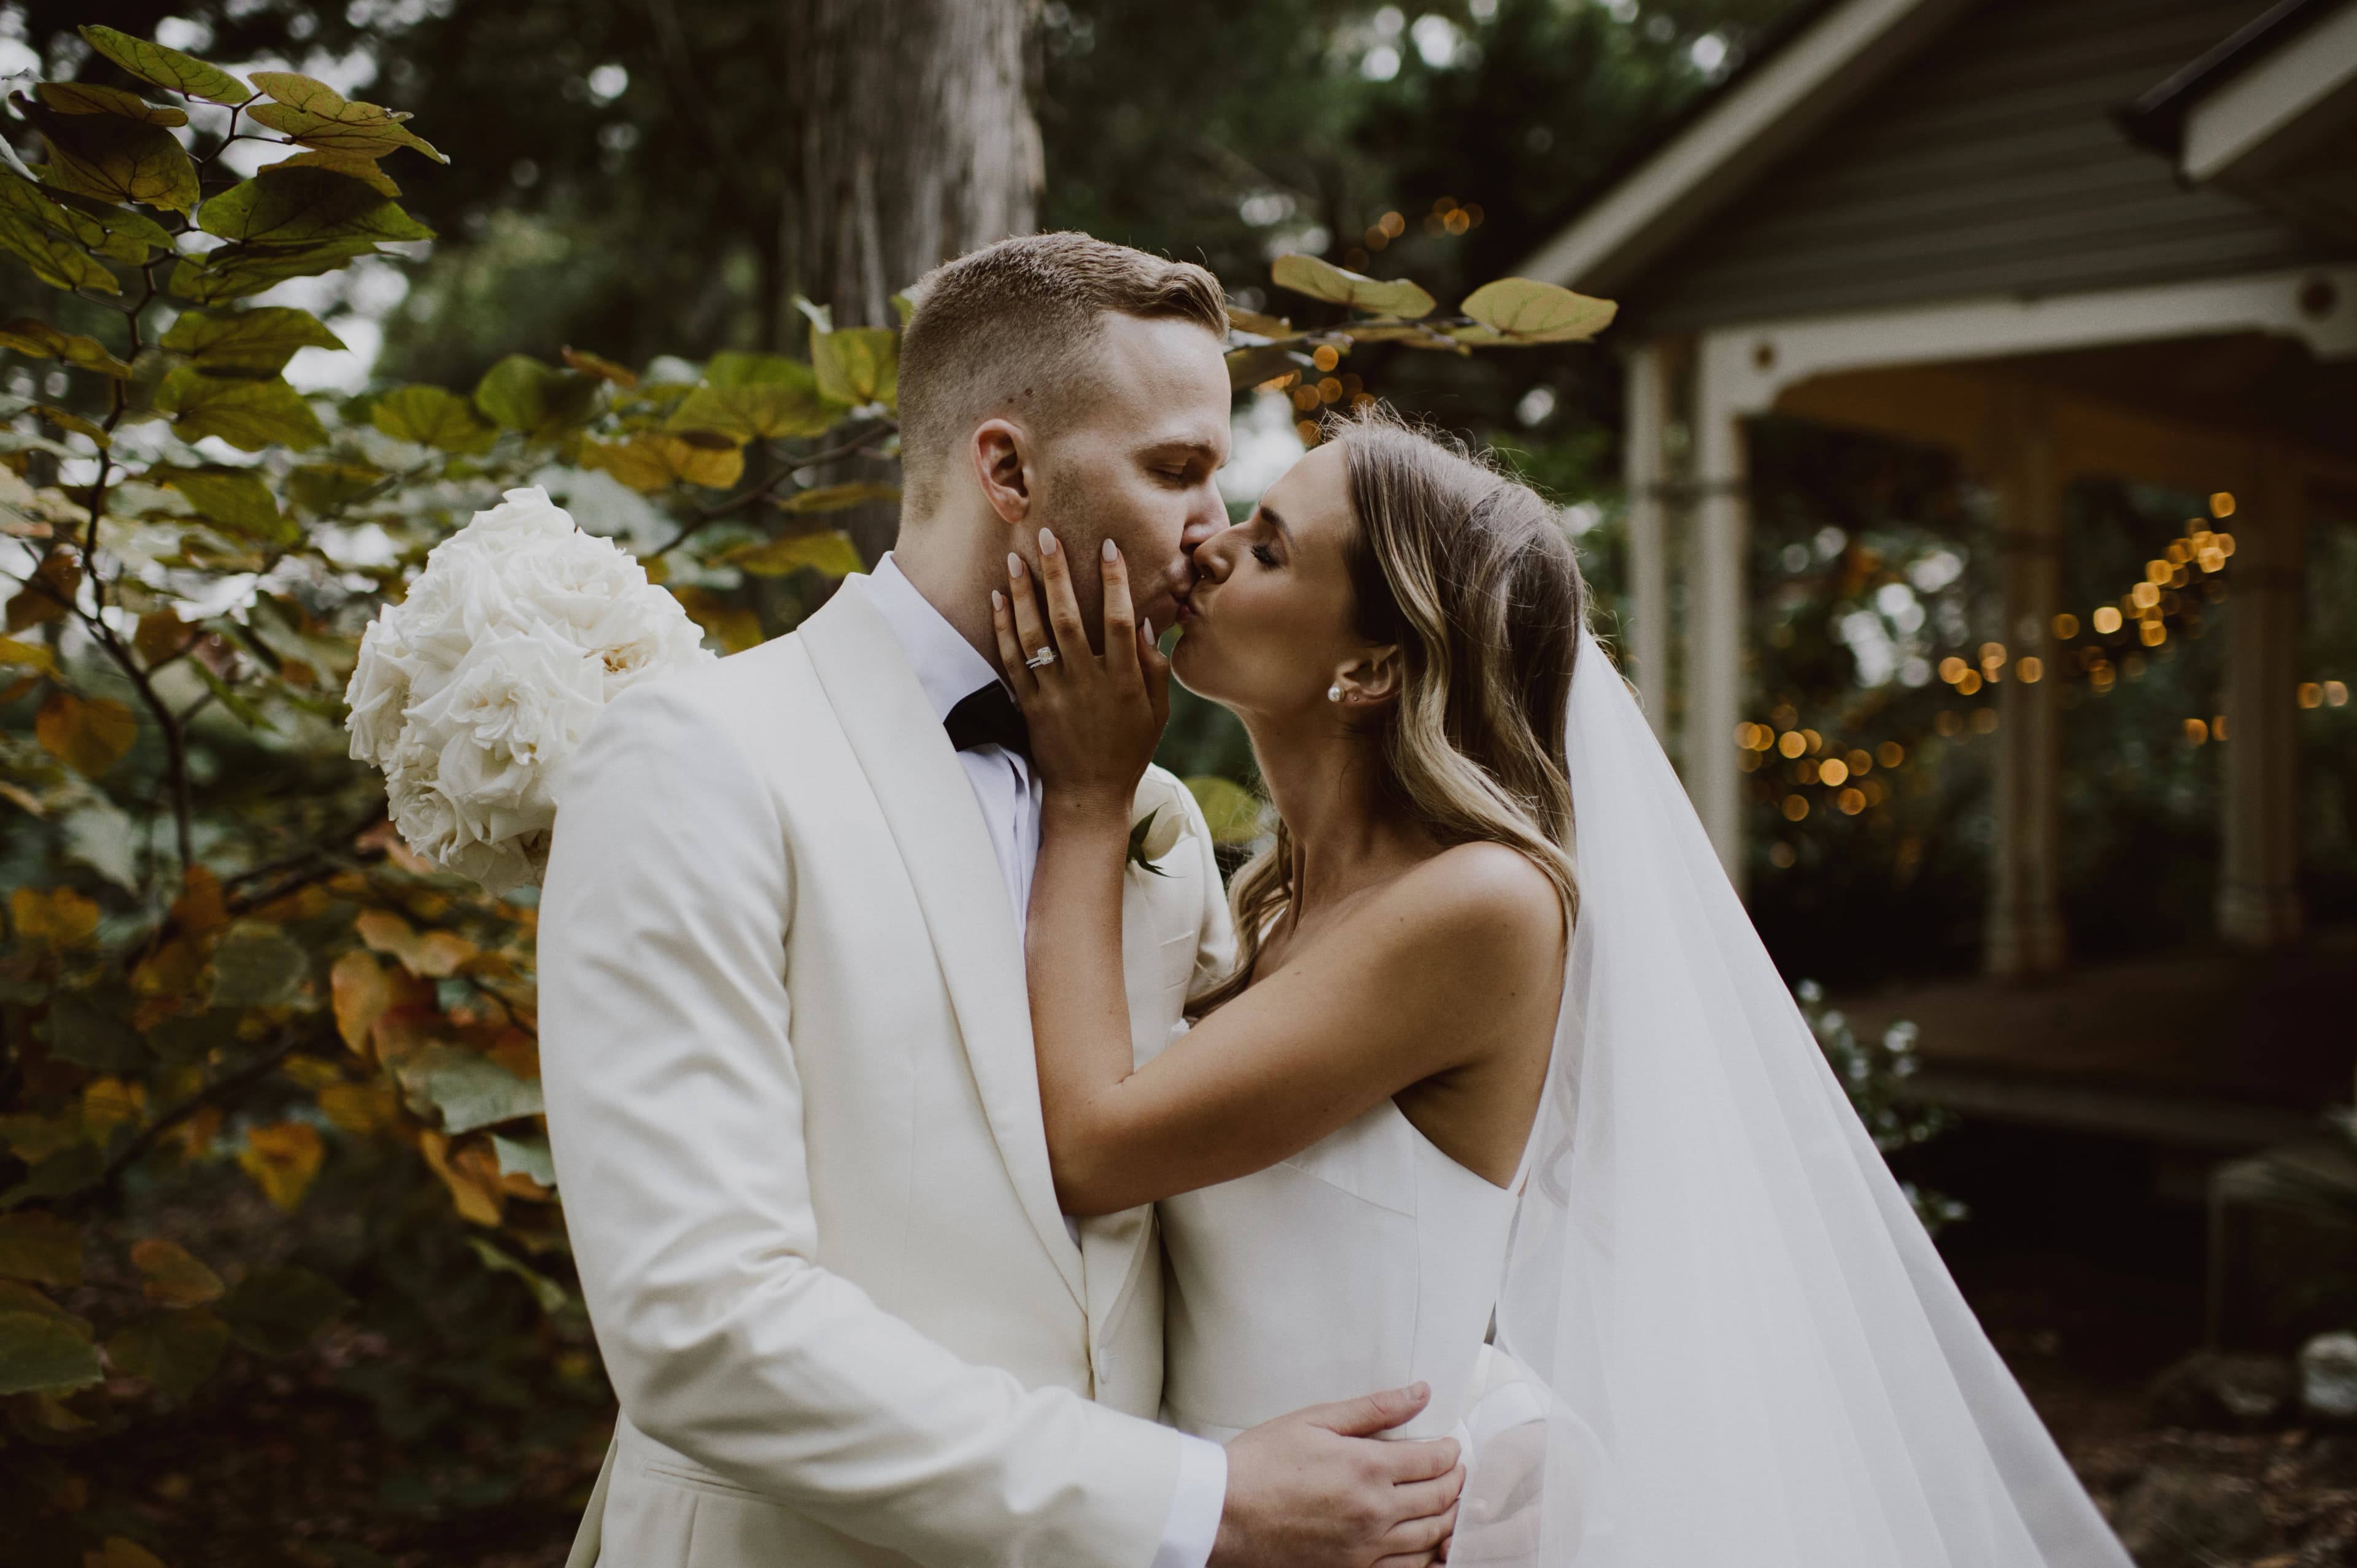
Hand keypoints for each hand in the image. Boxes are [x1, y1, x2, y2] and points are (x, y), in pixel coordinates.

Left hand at [992, 528, 1168, 817]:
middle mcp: (1086, 683)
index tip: (1108, 546)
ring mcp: (1055, 694)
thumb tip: (1143, 623)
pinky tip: (998, 600)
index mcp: (1123, 682)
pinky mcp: (1030, 705)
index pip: (1118, 620)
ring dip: (1023, 594)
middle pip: (1068, 618)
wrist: (1088, 795)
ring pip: (1035, 635)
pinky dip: (1003, 628)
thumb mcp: (1157, 713)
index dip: (1114, 581)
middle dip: (1057, 573)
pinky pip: (1012, 661)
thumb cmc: (1129, 751)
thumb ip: (1153, 667)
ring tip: (1016, 559)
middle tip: (1047, 536)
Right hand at [1211, 1383, 1464, 1567]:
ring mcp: (1365, 1548)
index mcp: (1367, 1468)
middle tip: (1456, 1470)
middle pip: (1439, 1498)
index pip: (1433, 1461)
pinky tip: (1426, 1543)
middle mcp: (1374, 1512)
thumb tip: (1419, 1393)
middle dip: (1455, 1481)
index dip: (1450, 1451)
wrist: (1223, 1514)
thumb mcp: (1315, 1420)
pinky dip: (1425, 1555)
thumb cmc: (1261, 1463)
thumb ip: (1373, 1409)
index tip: (1450, 1446)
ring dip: (1447, 1517)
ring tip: (1447, 1502)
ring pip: (1430, 1537)